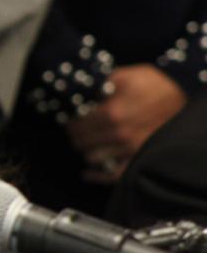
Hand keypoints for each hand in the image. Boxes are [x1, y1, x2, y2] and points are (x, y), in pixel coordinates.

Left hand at [66, 63, 186, 183]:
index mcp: (111, 113)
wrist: (184, 95)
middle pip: (81, 142)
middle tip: (75, 130)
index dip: (69, 122)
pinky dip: (98, 176)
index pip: (76, 125)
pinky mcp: (139, 158)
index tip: (69, 120)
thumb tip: (77, 90)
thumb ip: (97, 84)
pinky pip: (113, 175)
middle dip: (75, 135)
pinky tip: (86, 174)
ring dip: (86, 150)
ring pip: (92, 158)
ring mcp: (130, 150)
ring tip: (86, 143)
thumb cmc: (154, 84)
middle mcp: (119, 135)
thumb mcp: (123, 76)